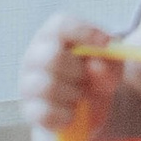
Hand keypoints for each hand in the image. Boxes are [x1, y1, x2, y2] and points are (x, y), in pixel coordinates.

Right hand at [19, 14, 122, 140]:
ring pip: (47, 86)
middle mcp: (35, 56)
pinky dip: (67, 116)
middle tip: (86, 78)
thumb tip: (95, 65)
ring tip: (79, 96)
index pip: (60, 25)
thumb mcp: (113, 66)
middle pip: (52, 57)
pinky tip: (73, 113)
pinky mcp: (30, 111)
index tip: (107, 43)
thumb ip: (110, 62)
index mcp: (54, 36)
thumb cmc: (97, 76)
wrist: (88, 110)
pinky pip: (45, 114)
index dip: (84, 32)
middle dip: (78, 71)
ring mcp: (28, 84)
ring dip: (73, 94)